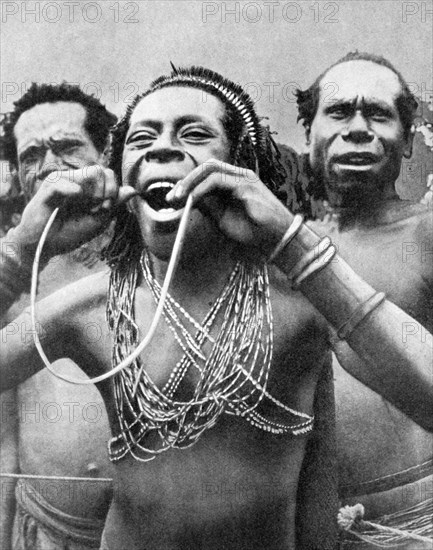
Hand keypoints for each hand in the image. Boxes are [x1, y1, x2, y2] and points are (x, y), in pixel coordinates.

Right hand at [12, 166, 135, 256]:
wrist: (45, 246)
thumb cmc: (70, 234)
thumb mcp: (99, 221)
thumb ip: (115, 204)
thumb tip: (134, 189)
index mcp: (88, 189)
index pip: (108, 174)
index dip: (113, 190)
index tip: (106, 209)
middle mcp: (77, 182)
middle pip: (104, 171)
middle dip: (108, 191)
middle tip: (99, 209)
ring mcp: (64, 181)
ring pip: (93, 171)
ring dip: (96, 194)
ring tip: (87, 210)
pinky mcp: (49, 186)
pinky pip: (68, 181)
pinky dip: (74, 192)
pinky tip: (71, 203)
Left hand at [167, 159, 292, 255]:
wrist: (276, 239)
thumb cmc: (254, 232)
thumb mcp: (223, 219)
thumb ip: (208, 207)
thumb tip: (188, 199)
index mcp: (234, 183)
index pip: (207, 174)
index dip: (188, 184)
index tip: (173, 198)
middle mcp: (239, 176)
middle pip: (206, 167)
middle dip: (186, 180)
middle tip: (171, 197)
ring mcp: (243, 177)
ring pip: (209, 169)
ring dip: (190, 183)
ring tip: (178, 197)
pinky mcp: (246, 183)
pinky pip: (217, 180)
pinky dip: (201, 189)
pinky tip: (192, 199)